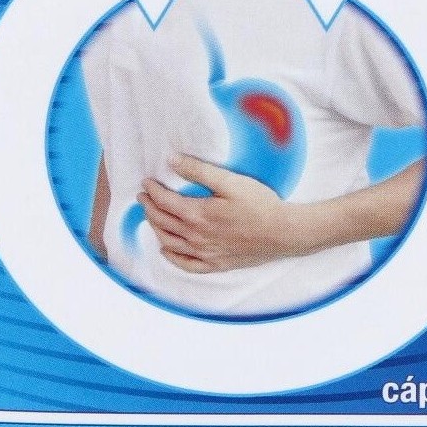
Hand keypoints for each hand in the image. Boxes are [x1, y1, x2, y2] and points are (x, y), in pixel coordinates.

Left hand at [139, 153, 311, 273]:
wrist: (283, 233)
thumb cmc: (259, 204)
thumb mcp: (230, 181)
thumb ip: (199, 171)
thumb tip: (172, 161)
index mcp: (198, 214)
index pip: (164, 202)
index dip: (152, 191)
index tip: (146, 182)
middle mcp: (197, 237)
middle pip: (162, 222)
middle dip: (149, 208)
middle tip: (143, 196)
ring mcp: (205, 253)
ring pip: (170, 243)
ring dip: (156, 228)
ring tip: (151, 216)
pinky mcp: (216, 264)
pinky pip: (186, 265)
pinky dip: (172, 257)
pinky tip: (167, 249)